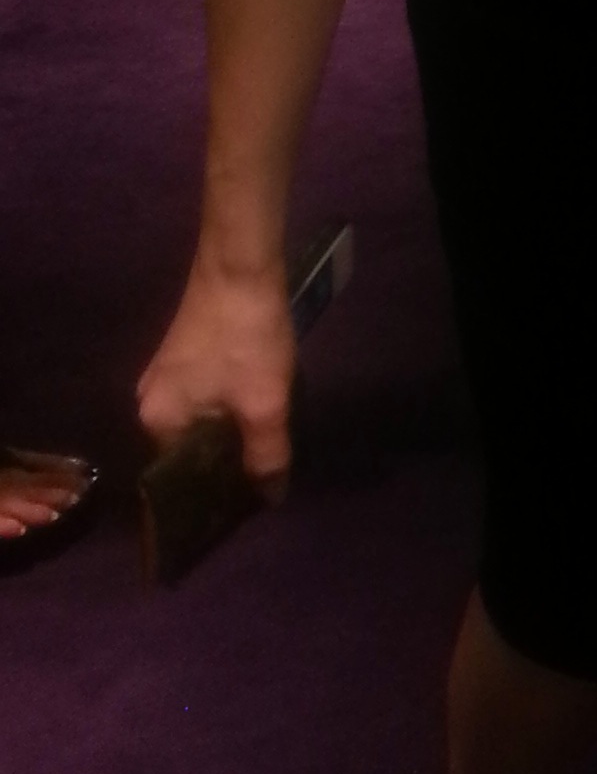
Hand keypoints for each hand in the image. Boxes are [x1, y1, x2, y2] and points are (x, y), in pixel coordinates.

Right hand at [137, 255, 295, 490]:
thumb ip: (266, 455)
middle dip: (223, 464)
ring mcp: (166, 377)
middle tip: (262, 481)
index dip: (211, 492)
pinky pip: (205, 401)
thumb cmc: (247, 339)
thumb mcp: (264, 403)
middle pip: (188, 450)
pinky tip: (256, 417)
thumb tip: (270, 495)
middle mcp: (150, 402)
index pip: (178, 476)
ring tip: (264, 454)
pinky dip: (228, 413)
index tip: (242, 507)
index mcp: (156, 420)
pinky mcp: (185, 357)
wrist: (242, 266)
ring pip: (200, 424)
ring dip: (229, 437)